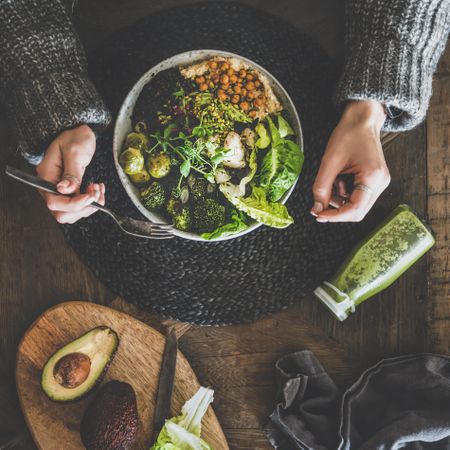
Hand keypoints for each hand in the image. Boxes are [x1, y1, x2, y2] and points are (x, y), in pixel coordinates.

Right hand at [36, 124, 104, 223]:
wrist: (79, 133)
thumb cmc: (75, 137)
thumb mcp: (74, 151)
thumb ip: (71, 172)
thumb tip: (64, 189)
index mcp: (46, 176)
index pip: (54, 202)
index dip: (73, 204)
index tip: (90, 196)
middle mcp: (50, 187)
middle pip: (62, 213)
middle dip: (82, 207)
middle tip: (95, 193)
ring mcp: (59, 191)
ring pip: (72, 213)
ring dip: (89, 206)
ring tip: (98, 190)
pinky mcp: (70, 192)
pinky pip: (79, 206)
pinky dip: (91, 203)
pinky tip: (97, 190)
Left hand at [311, 100, 390, 221]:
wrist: (362, 120)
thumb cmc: (349, 134)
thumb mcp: (329, 161)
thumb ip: (321, 188)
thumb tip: (316, 209)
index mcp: (373, 177)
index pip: (354, 209)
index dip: (335, 216)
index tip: (318, 215)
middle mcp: (380, 183)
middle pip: (357, 212)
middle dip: (336, 210)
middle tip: (318, 204)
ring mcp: (379, 183)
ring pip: (355, 205)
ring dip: (338, 200)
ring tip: (332, 180)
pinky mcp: (374, 181)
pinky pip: (356, 196)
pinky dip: (343, 193)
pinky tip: (338, 179)